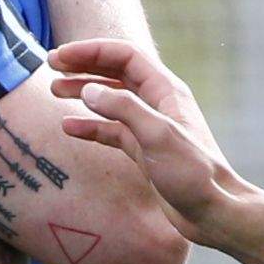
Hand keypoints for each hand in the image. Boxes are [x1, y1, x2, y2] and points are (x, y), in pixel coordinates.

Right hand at [50, 38, 253, 240]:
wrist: (212, 212)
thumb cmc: (192, 174)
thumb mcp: (157, 136)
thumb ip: (124, 109)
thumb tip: (88, 91)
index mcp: (166, 91)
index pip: (125, 56)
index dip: (92, 51)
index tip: (61, 56)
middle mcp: (158, 104)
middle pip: (116, 72)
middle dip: (84, 65)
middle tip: (51, 66)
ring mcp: (149, 127)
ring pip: (111, 100)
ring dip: (83, 92)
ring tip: (54, 91)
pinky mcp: (144, 150)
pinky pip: (111, 130)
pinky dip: (90, 125)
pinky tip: (69, 127)